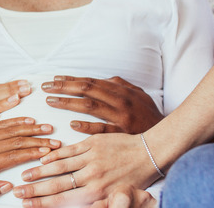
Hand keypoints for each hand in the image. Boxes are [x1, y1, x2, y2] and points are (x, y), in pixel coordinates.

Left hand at [0, 117, 59, 198]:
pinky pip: (4, 122)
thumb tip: (10, 186)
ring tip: (47, 128)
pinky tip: (29, 120)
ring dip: (32, 129)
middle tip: (55, 141)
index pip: (16, 156)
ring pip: (14, 130)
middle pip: (19, 142)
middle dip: (39, 141)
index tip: (47, 152)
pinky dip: (18, 120)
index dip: (33, 153)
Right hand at [11, 133, 159, 206]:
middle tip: (18, 192)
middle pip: (56, 185)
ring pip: (59, 167)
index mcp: (98, 194)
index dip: (43, 203)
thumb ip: (98, 204)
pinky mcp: (92, 144)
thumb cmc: (135, 179)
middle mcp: (92, 178)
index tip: (27, 205)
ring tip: (24, 176)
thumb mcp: (119, 198)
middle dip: (34, 190)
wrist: (149, 153)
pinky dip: (55, 155)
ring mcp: (91, 160)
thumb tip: (77, 207)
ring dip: (39, 172)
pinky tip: (43, 158)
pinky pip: (69, 151)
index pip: (64, 200)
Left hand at [42, 76, 162, 134]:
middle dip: (64, 87)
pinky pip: (103, 130)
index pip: (90, 81)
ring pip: (90, 106)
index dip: (71, 79)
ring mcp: (121, 116)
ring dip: (68, 103)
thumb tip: (105, 78)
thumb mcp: (138, 94)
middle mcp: (119, 100)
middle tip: (45, 88)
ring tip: (51, 102)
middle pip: (86, 90)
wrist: (168, 134)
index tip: (53, 79)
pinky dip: (87, 126)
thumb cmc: (149, 114)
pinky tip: (72, 124)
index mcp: (120, 90)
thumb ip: (120, 85)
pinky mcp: (123, 133)